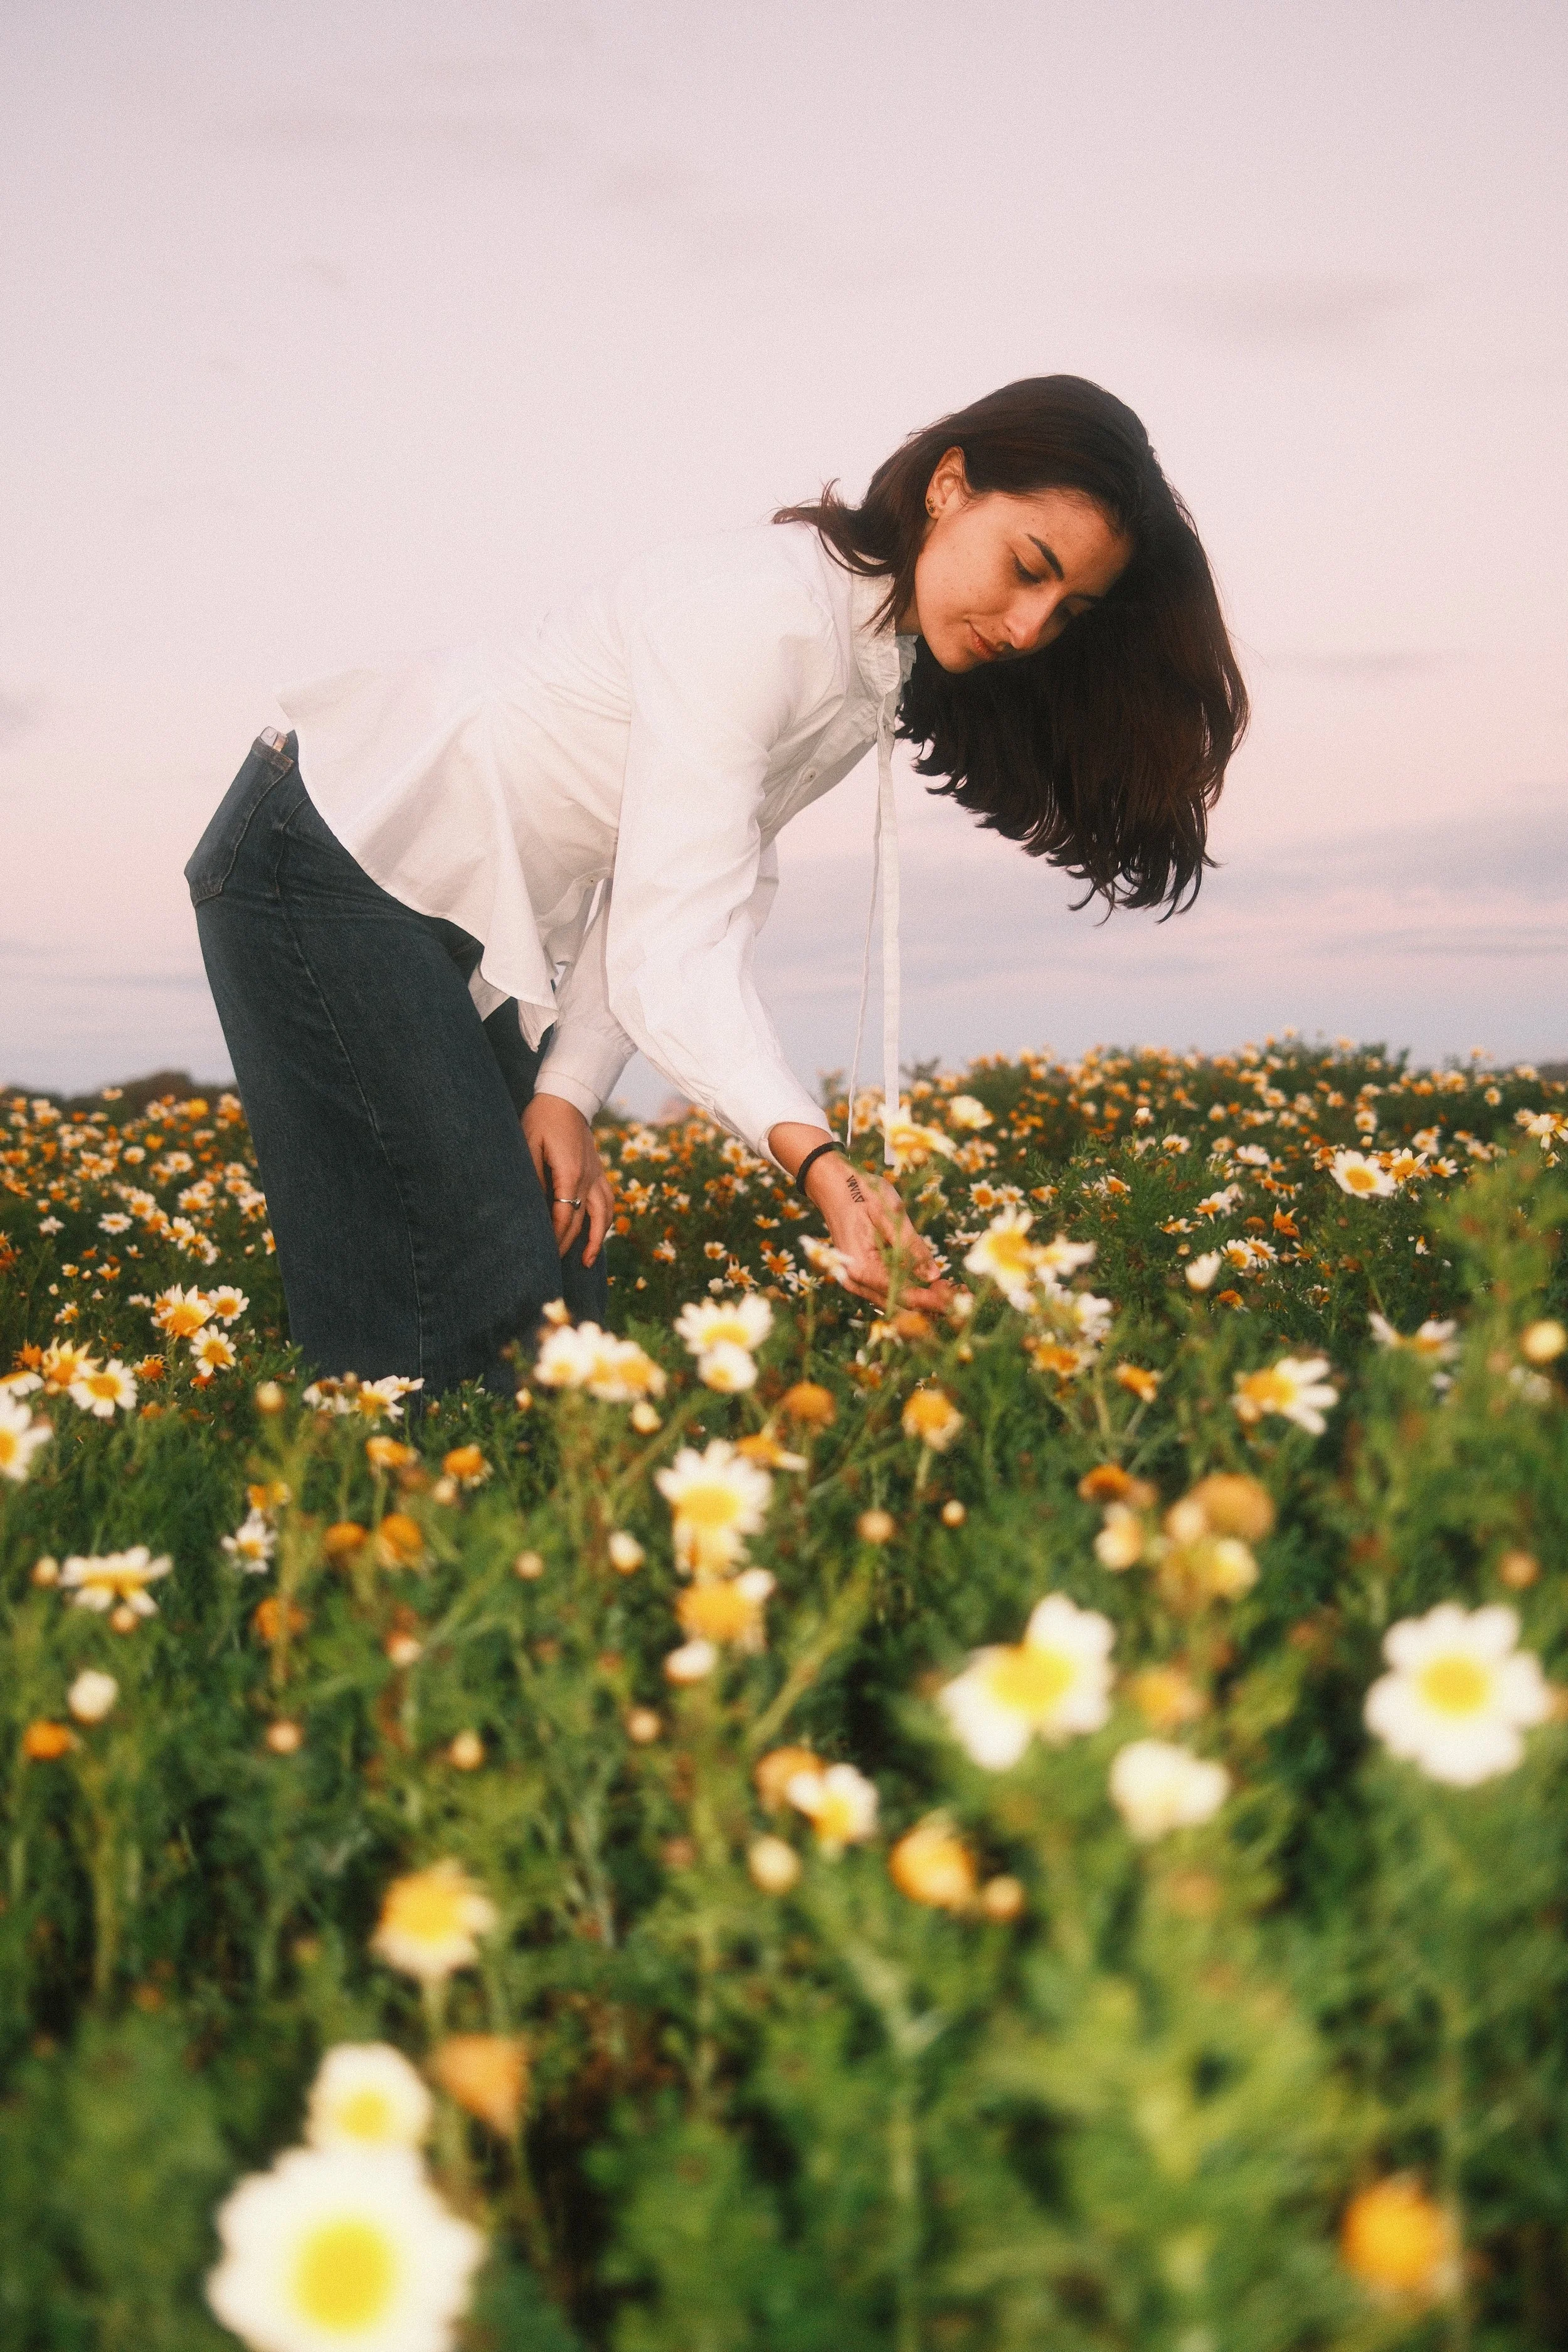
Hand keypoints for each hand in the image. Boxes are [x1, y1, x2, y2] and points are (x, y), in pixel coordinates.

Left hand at [522, 1095, 615, 1267]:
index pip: (564, 1217)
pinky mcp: (598, 1171)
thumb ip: (533, 1176)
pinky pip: (608, 1201)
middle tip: (554, 1265)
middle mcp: (589, 1178)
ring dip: (597, 1239)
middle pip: (581, 1221)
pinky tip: (598, 1231)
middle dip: (569, 1245)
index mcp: (571, 1174)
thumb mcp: (529, 1144)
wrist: (567, 1097)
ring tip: (588, 1261)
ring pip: (604, 1214)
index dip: (555, 1238)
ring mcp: (597, 1175)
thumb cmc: (542, 1119)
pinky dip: (605, 1220)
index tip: (544, 1255)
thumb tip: (532, 1205)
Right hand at [768, 1123, 952, 1312]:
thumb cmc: (859, 1192)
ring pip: (894, 1298)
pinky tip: (933, 1282)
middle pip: (898, 1301)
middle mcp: (855, 1281)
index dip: (932, 1298)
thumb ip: (911, 1246)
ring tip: (954, 1289)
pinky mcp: (861, 1273)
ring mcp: (856, 1279)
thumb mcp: (889, 1214)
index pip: (901, 1292)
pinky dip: (911, 1286)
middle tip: (963, 1294)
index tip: (958, 1296)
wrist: (831, 1183)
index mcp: (861, 1267)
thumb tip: (934, 1275)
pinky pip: (888, 1287)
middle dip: (932, 1301)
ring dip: (923, 1296)